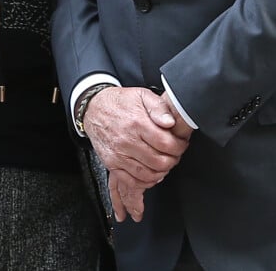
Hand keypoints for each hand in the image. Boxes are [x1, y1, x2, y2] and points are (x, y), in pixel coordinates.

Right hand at [82, 86, 189, 221]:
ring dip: (162, 171)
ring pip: (148, 174)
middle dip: (173, 160)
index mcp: (137, 123)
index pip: (166, 143)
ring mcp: (118, 155)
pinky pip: (132, 181)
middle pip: (159, 161)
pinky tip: (152, 173)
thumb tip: (170, 122)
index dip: (179, 146)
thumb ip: (158, 107)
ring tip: (165, 162)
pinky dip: (146, 181)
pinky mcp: (112, 164)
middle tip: (176, 154)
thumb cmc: (120, 102)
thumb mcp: (142, 95)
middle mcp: (127, 141)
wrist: (94, 108)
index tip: (181, 144)